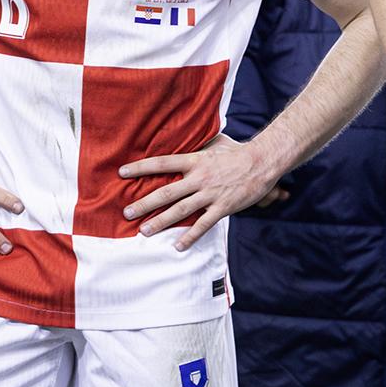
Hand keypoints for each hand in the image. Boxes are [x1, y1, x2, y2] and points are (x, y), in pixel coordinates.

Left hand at [119, 136, 292, 250]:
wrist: (263, 162)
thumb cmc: (238, 152)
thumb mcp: (215, 144)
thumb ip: (198, 145)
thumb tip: (185, 140)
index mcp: (195, 161)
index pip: (162, 163)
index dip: (141, 168)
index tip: (122, 173)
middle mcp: (199, 178)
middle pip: (166, 192)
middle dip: (144, 203)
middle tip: (126, 212)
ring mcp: (210, 194)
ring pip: (181, 210)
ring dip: (161, 222)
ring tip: (144, 231)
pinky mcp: (223, 207)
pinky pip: (203, 225)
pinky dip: (190, 237)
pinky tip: (178, 246)